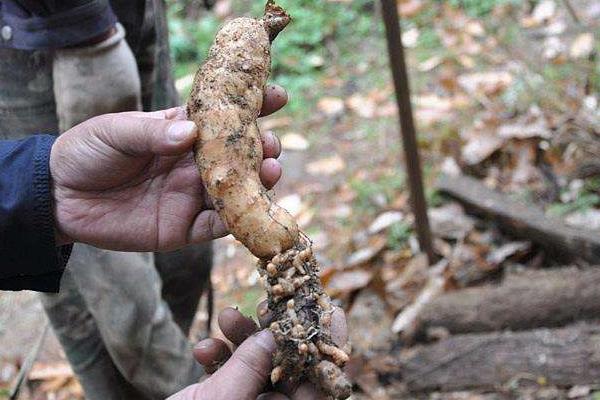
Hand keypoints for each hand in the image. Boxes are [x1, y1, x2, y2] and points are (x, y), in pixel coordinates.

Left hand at [51, 85, 286, 250]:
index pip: (224, 119)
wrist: (59, 198)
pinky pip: (217, 227)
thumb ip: (151, 132)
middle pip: (239, 157)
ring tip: (271, 170)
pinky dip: (237, 221)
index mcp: (182, 134)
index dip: (253, 107)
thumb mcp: (115, 131)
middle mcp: (194, 165)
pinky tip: (250, 210)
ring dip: (258, 183)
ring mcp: (192, 197)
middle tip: (271, 144)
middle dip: (262, 148)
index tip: (276, 96)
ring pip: (236, 192)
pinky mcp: (184, 228)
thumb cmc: (87, 153)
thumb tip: (190, 133)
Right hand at [168, 305, 347, 399]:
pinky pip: (229, 375)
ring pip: (257, 367)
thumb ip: (248, 369)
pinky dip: (217, 357)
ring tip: (226, 318)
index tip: (333, 314)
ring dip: (241, 339)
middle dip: (275, 334)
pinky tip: (202, 350)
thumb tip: (271, 337)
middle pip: (288, 369)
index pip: (320, 386)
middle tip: (268, 306)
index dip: (327, 348)